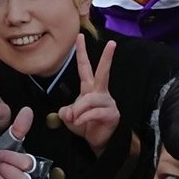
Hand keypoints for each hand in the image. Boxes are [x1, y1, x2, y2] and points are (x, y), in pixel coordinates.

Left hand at [58, 36, 119, 155]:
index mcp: (89, 88)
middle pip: (103, 72)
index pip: (85, 67)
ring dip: (79, 110)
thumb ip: (66, 111)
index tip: (80, 36)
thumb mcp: (70, 117)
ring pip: (89, 99)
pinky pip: (93, 112)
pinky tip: (80, 123)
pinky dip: (83, 118)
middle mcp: (100, 92)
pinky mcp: (112, 113)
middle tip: (112, 42)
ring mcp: (108, 102)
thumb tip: (69, 112)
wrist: (97, 142)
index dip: (82, 52)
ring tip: (75, 119)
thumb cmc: (85, 125)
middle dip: (107, 58)